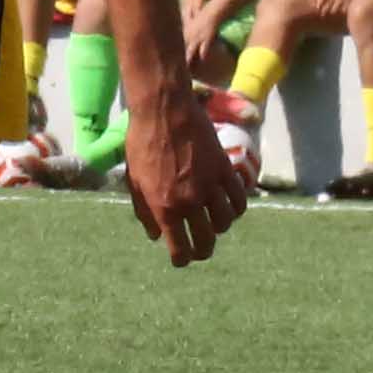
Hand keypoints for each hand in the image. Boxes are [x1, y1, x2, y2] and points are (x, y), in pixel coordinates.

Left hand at [120, 71, 247, 266]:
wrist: (163, 112)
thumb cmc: (141, 144)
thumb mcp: (134, 182)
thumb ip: (145, 211)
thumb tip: (155, 235)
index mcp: (163, 207)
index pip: (179, 247)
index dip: (182, 259)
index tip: (182, 260)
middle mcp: (189, 201)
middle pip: (206, 240)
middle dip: (203, 251)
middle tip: (201, 251)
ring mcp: (210, 186)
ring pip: (225, 222)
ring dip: (220, 229)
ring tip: (215, 226)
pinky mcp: (225, 170)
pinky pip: (238, 199)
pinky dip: (236, 208)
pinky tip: (230, 208)